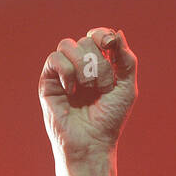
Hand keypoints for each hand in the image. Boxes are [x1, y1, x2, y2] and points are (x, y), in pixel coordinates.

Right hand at [38, 27, 137, 164]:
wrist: (92, 142)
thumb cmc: (110, 119)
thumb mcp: (126, 88)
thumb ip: (126, 60)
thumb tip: (117, 33)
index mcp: (100, 64)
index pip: (98, 35)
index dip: (103, 35)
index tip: (110, 47)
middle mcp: (80, 65)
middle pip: (86, 41)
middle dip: (99, 65)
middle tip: (102, 88)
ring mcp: (63, 71)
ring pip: (68, 45)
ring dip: (84, 67)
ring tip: (88, 90)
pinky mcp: (48, 80)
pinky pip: (55, 59)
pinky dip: (67, 72)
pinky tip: (71, 91)